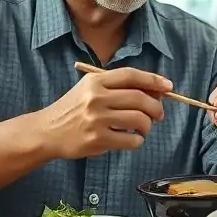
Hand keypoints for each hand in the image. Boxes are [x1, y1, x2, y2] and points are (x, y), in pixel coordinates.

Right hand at [39, 67, 169, 158]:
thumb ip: (116, 88)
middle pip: (140, 98)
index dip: (153, 80)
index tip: (169, 87)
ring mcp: (97, 119)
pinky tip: (132, 139)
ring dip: (148, 125)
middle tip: (158, 114)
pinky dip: (138, 140)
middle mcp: (96, 97)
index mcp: (95, 81)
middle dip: (156, 107)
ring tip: (144, 128)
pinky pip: (131, 140)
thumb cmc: (72, 109)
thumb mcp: (89, 90)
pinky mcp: (97, 139)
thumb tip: (153, 91)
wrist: (47, 132)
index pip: (131, 76)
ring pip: (139, 119)